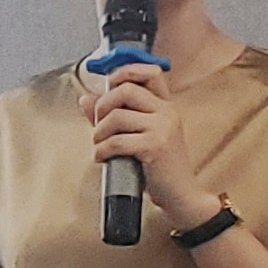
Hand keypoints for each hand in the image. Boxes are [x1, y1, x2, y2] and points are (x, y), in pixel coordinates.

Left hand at [81, 64, 216, 227]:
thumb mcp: (140, 137)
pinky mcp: (154, 147)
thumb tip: (85, 99)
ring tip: (100, 146)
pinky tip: (103, 157)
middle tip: (98, 126)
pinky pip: (117, 141)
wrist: (181, 195)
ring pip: (117, 116)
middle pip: (126, 90)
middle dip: (103, 106)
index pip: (150, 72)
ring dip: (99, 133)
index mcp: (165, 106)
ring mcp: (162, 128)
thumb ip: (114, 116)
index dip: (125, 71)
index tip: (108, 85)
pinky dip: (102, 150)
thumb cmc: (160, 168)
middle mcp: (166, 112)